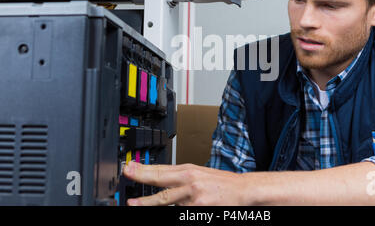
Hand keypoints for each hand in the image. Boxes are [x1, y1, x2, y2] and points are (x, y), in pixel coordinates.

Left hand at [123, 162, 248, 205]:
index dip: (142, 169)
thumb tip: (159, 177)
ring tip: (134, 204)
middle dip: (140, 179)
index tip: (129, 167)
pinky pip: (179, 212)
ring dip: (148, 203)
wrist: (243, 191)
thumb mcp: (199, 173)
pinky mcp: (197, 211)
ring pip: (165, 202)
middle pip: (160, 182)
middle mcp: (189, 182)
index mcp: (189, 171)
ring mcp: (193, 198)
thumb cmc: (222, 183)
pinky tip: (163, 209)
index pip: (161, 169)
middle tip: (126, 177)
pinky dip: (172, 210)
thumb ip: (179, 176)